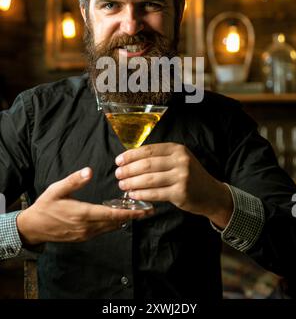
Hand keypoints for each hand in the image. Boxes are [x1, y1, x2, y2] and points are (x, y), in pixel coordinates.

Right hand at [17, 167, 152, 245]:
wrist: (34, 227)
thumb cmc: (46, 205)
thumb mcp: (57, 189)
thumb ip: (74, 180)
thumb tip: (89, 171)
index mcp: (82, 214)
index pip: (111, 215)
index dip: (130, 213)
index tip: (144, 210)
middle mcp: (87, 227)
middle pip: (115, 223)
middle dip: (132, 216)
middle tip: (149, 210)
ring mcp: (85, 234)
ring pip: (110, 228)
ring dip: (124, 220)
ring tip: (138, 212)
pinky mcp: (83, 236)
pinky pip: (103, 231)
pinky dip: (113, 224)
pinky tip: (119, 217)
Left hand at [115, 143, 232, 228]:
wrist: (211, 193)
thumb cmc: (190, 175)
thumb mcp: (179, 160)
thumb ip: (160, 157)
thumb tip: (131, 160)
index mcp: (177, 149)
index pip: (149, 150)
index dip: (131, 155)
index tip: (119, 160)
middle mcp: (180, 161)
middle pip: (147, 164)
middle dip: (128, 170)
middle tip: (118, 174)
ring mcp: (181, 177)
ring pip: (149, 179)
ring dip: (132, 183)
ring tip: (122, 185)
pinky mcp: (180, 193)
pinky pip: (155, 193)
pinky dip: (141, 194)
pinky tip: (133, 194)